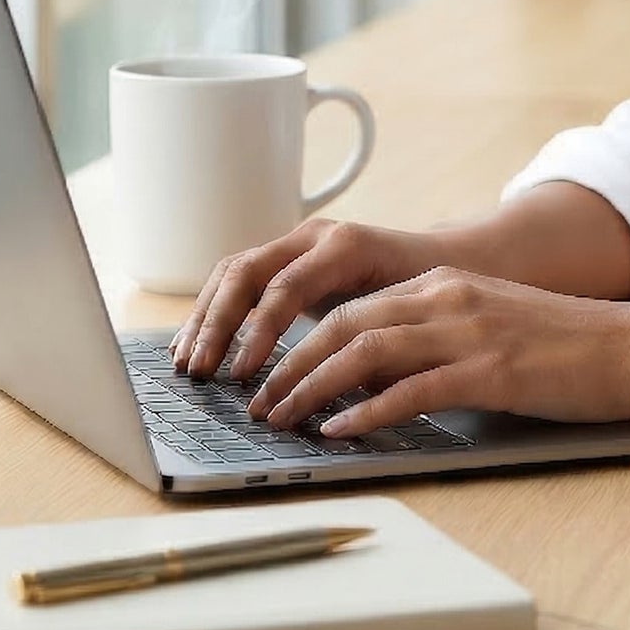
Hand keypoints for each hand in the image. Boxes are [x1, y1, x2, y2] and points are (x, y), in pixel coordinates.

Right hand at [170, 219, 445, 380]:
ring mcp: (296, 242)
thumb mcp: (408, 319)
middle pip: (247, 271)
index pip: (286, 286)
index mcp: (346, 246)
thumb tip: (335, 392)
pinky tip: (196, 343)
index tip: (244, 374)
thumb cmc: (431, 295)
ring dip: (206, 317)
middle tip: (200, 369)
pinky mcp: (285, 258)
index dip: (259, 331)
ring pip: (234, 272)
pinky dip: (214, 309)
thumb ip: (372, 349)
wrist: (443, 259)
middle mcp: (315, 237)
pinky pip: (238, 278)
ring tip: (186, 362)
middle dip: (218, 323)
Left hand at [245, 267, 629, 435]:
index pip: (351, 308)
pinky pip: (412, 389)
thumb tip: (372, 382)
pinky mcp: (490, 370)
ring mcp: (468, 331)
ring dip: (311, 388)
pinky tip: (340, 432)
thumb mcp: (487, 326)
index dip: (299, 344)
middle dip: (289, 366)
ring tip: (281, 420)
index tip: (268, 377)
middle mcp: (448, 298)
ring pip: (365, 352)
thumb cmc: (565, 347)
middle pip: (344, 325)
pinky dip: (367, 411)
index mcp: (444, 284)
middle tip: (258, 404)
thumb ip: (432, 342)